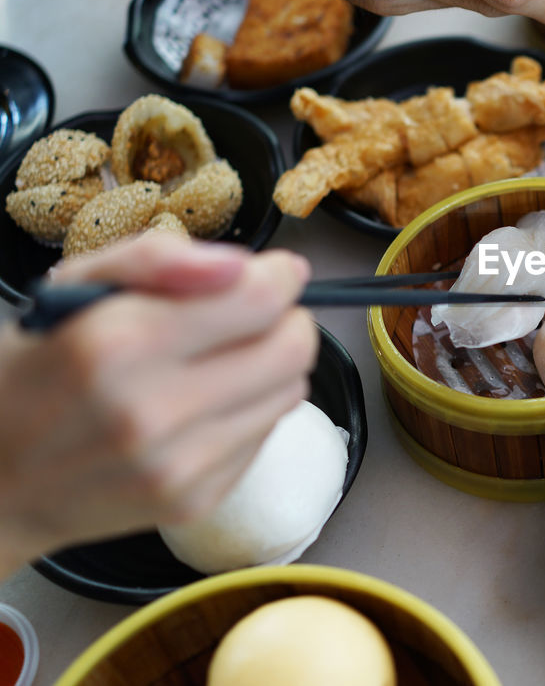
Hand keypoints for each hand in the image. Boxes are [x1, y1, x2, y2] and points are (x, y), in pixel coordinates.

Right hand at [0, 234, 317, 575]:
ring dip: (271, 366)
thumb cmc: (34, 372)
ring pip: (291, 391)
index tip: (270, 272)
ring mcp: (178, 465)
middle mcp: (153, 411)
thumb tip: (243, 265)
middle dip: (284, 319)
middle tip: (249, 315)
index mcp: (118, 343)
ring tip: (219, 362)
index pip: (260, 299)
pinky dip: (250, 411)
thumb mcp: (74, 289)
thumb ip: (157, 260)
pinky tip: (202, 407)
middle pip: (294, 348)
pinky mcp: (195, 500)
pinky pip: (267, 436)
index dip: (277, 277)